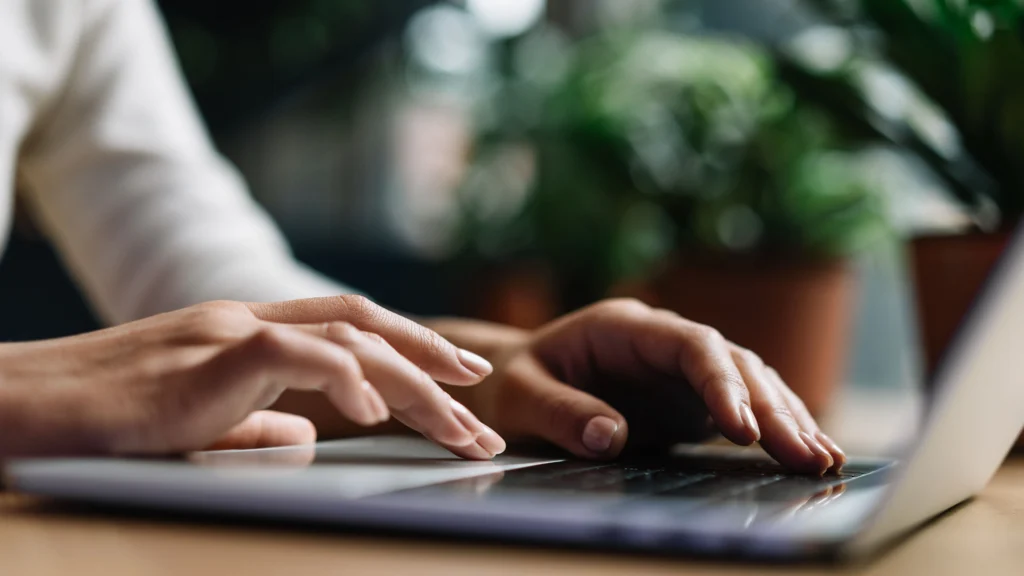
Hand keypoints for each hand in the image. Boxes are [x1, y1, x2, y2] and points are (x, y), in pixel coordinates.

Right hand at [0, 296, 504, 458]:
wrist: (22, 409)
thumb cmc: (101, 421)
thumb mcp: (196, 424)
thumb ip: (254, 425)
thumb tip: (307, 438)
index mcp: (250, 334)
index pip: (350, 328)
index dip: (411, 348)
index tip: (459, 379)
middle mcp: (249, 320)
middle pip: (366, 329)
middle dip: (434, 364)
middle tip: (484, 404)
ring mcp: (229, 331)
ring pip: (348, 340)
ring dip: (413, 384)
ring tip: (460, 426)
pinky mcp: (207, 354)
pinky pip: (295, 355)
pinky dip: (345, 379)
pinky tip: (377, 415)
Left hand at [449, 299, 845, 474]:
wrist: (513, 382)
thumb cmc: (512, 384)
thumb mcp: (520, 396)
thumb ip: (560, 412)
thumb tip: (611, 437)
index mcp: (624, 327)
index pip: (690, 344)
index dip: (721, 381)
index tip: (742, 427)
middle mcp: (662, 342)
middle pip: (732, 363)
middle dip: (771, 407)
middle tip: (804, 454)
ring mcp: (680, 370)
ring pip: (749, 382)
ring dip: (786, 418)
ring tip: (822, 459)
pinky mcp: (687, 399)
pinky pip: (742, 409)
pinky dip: (774, 429)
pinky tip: (807, 453)